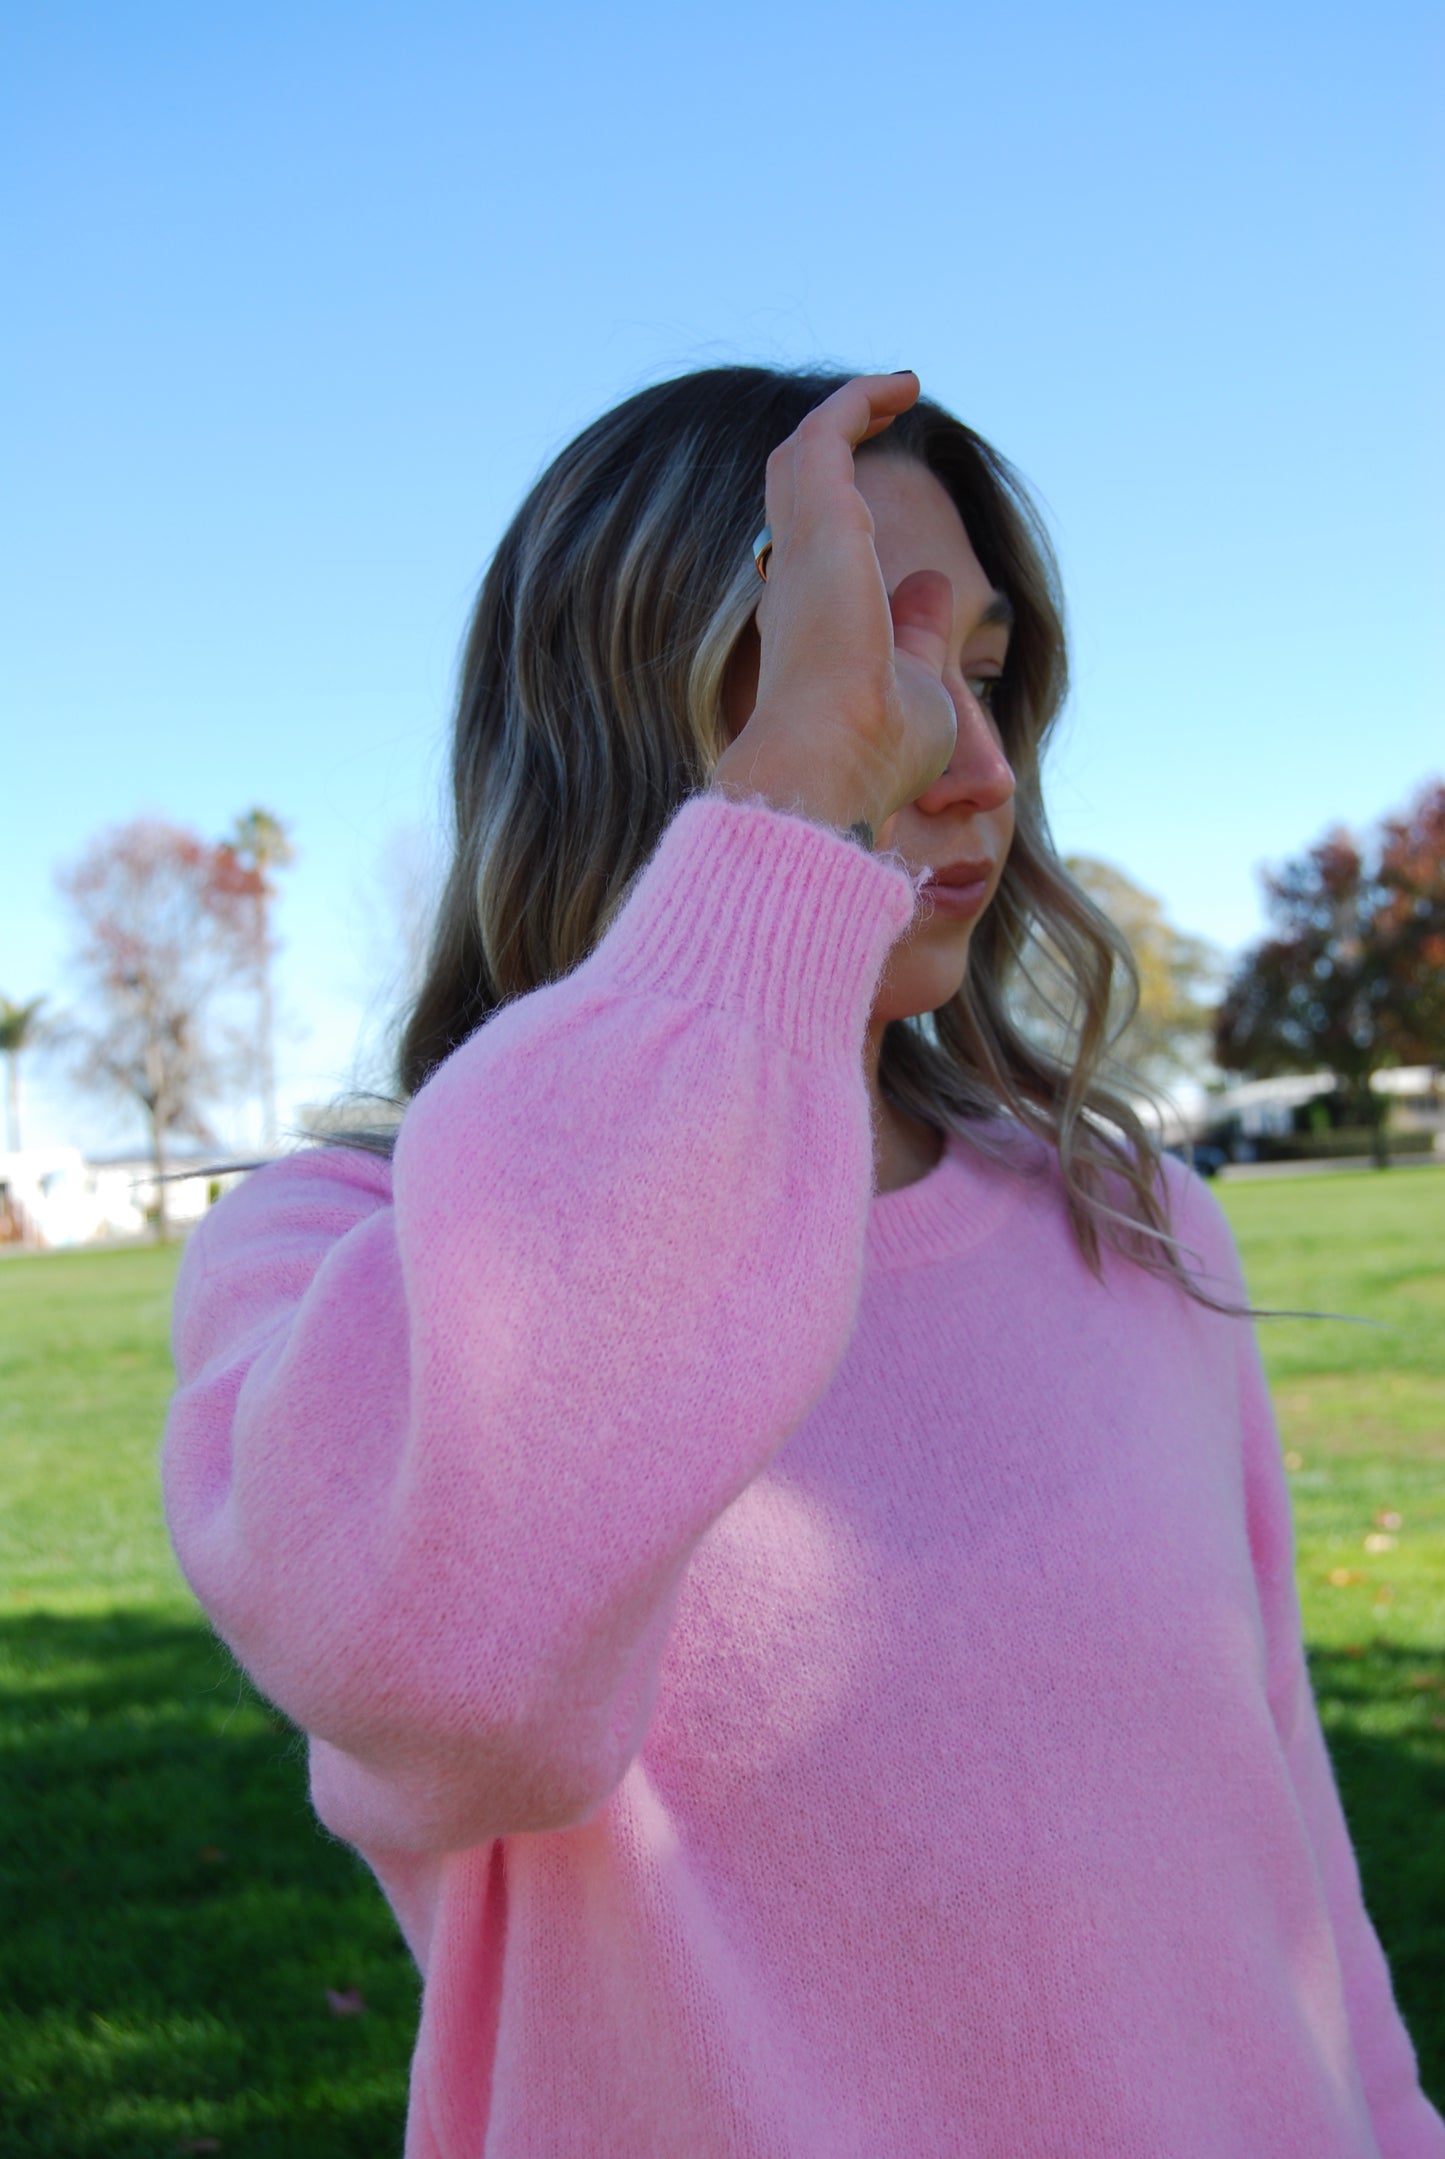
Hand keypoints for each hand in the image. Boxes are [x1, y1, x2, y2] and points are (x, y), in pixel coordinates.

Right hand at [711, 373, 958, 845]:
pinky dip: (860, 400)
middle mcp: (793, 581)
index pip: (813, 557)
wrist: (834, 766)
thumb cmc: (875, 752)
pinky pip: (829, 431)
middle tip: (877, 421)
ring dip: (846, 414)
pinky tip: (905, 387)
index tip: (879, 510)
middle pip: (794, 492)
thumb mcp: (917, 684)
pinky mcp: (822, 518)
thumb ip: (919, 632)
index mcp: (809, 624)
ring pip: (802, 453)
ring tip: (897, 391)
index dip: (841, 522)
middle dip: (831, 450)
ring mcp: (801, 548)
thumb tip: (935, 586)